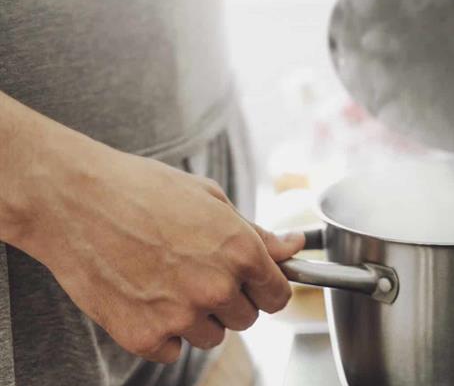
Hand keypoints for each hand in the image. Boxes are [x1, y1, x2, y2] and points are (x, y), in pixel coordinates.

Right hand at [7, 123, 303, 362]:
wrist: (73, 200)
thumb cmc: (140, 190)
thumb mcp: (210, 199)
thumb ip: (256, 233)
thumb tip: (293, 247)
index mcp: (239, 251)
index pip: (278, 296)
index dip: (267, 289)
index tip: (255, 285)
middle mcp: (216, 287)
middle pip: (247, 319)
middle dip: (231, 300)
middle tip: (198, 272)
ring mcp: (180, 316)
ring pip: (211, 337)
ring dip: (197, 318)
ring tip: (166, 279)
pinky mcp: (144, 337)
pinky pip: (173, 350)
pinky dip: (162, 332)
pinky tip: (145, 297)